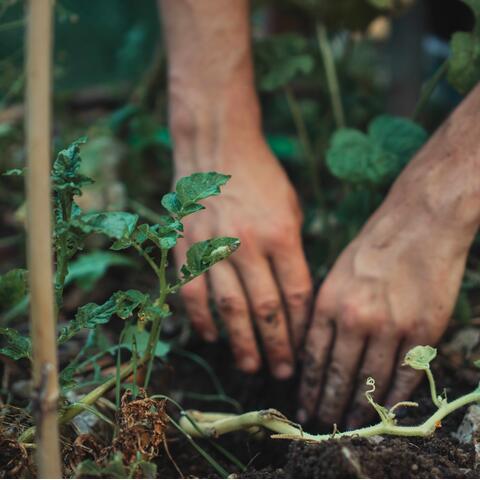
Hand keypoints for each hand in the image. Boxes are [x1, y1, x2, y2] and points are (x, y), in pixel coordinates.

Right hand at [174, 137, 311, 378]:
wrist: (217, 148)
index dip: (301, 327)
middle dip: (277, 346)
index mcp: (281, 235)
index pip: (296, 294)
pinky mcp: (187, 246)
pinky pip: (193, 292)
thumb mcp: (291, 208)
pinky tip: (212, 337)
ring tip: (251, 366)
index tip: (305, 349)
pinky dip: (202, 319)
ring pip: (229, 308)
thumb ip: (292, 251)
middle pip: (265, 309)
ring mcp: (214, 246)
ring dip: (240, 342)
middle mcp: (248, 245)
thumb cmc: (261, 178)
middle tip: (282, 373)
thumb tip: (293, 295)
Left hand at [298, 133, 479, 426]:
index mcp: (328, 302)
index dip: (308, 386)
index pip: (312, 357)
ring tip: (349, 424)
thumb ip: (326, 312)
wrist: (419, 223)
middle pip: (337, 375)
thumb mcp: (335, 274)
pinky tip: (385, 411)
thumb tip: (316, 350)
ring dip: (359, 408)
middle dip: (328, 404)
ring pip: (370, 381)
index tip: (303, 404)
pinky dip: (394, 398)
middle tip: (322, 424)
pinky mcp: (422, 330)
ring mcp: (390, 326)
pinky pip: (406, 374)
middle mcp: (354, 318)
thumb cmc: (373, 246)